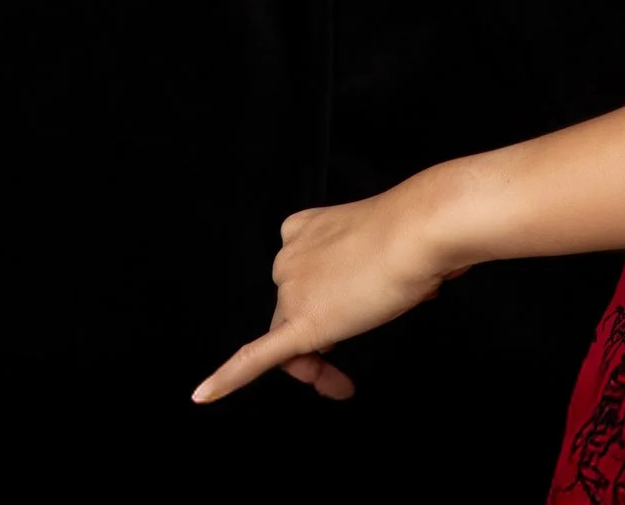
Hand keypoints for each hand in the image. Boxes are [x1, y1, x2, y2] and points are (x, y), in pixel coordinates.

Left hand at [190, 175, 472, 404]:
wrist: (421, 231)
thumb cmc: (416, 233)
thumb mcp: (384, 247)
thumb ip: (376, 270)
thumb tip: (399, 286)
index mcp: (301, 229)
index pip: (300, 280)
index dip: (325, 304)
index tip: (354, 313)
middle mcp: (288, 256)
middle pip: (292, 310)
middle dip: (319, 338)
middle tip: (343, 370)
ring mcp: (292, 289)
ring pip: (287, 338)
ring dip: (312, 364)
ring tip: (340, 383)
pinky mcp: (299, 325)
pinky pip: (256, 358)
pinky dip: (226, 378)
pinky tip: (203, 396)